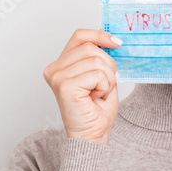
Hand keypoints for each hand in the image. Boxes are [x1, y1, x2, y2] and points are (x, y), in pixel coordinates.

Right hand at [43, 29, 122, 144]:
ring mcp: (58, 77)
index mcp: (62, 63)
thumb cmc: (97, 109)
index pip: (80, 35)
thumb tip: (111, 37)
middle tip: (105, 84)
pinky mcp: (65, 86)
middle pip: (91, 47)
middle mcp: (55, 69)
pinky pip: (97, 74)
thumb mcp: (102, 74)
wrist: (93, 135)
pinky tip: (95, 98)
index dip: (100, 35)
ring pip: (96, 61)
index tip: (116, 42)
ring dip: (108, 78)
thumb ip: (100, 56)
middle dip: (108, 65)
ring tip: (99, 92)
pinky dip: (105, 86)